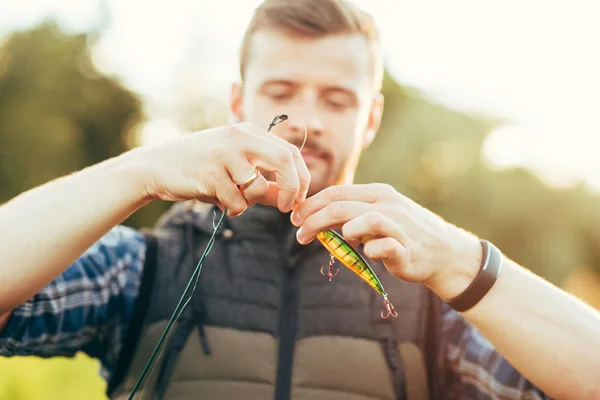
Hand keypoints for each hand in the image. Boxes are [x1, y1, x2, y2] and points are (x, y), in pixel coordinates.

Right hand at [130, 122, 309, 215]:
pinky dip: (233, 209)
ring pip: (259, 188)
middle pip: (284, 160)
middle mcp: (239, 137)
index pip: (290, 151)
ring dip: (250, 202)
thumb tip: (292, 199)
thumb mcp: (235, 169)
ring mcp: (224, 154)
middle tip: (287, 208)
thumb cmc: (200, 168)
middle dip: (292, 188)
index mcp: (249, 132)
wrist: (155, 167)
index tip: (299, 198)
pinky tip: (216, 199)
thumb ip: (264, 183)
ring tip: (231, 196)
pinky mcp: (211, 174)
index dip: (301, 177)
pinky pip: (237, 203)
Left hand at [290, 183, 482, 299]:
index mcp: (377, 193)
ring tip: (333, 244)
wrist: (445, 252)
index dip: (311, 204)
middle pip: (341, 206)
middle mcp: (387, 204)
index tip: (295, 218)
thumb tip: (315, 217)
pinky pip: (383, 246)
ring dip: (341, 233)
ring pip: (363, 220)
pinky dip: (370, 251)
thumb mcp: (379, 214)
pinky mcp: (406, 249)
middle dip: (313, 219)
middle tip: (299, 234)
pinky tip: (368, 255)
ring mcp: (399, 225)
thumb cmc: (404, 233)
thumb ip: (352, 213)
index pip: (337, 192)